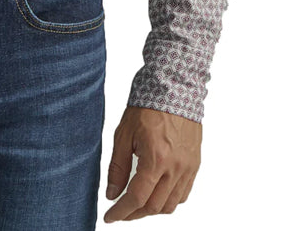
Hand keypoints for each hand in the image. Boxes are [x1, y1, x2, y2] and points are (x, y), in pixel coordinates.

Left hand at [103, 105, 200, 220]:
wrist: (174, 88)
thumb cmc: (147, 106)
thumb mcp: (124, 133)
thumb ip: (118, 167)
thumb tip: (112, 194)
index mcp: (156, 158)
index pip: (137, 198)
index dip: (121, 212)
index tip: (109, 217)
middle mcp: (175, 167)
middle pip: (154, 206)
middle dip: (134, 213)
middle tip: (120, 211)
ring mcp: (188, 167)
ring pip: (170, 205)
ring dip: (152, 209)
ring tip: (136, 204)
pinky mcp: (194, 164)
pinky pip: (183, 194)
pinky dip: (168, 200)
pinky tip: (156, 194)